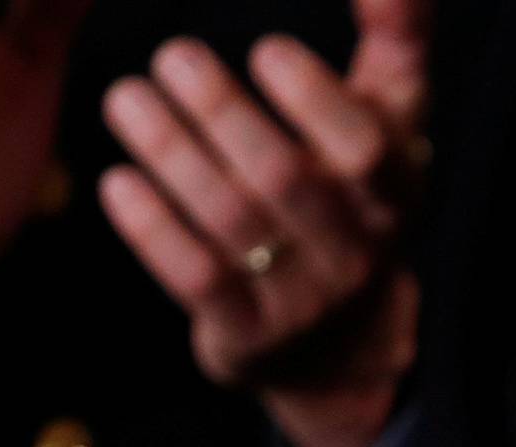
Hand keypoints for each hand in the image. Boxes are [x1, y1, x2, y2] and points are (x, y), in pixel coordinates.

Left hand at [99, 0, 431, 446]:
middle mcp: (355, 251)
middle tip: (169, 55)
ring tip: (125, 99)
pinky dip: (152, 229)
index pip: (364, 148)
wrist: (333, 342)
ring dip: (171, 154)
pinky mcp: (248, 336)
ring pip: (230, 219)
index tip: (264, 48)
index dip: (314, 99)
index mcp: (395, 188)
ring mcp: (301, 301)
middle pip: (283, 176)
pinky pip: (195, 278)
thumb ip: (398, 35)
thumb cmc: (351, 196)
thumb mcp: (390, 119)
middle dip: (221, 111)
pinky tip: (116, 182)